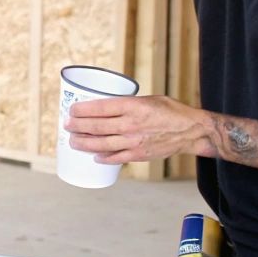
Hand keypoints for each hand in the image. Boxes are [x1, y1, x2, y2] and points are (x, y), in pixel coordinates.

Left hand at [65, 95, 213, 163]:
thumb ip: (127, 103)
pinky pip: (116, 158)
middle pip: (97, 126)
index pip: (100, 107)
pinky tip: (93, 156)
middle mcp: (131, 124)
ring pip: (102, 144)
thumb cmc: (170, 111)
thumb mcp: (148, 98)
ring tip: (73, 141)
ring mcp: (134, 141)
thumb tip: (105, 107)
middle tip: (67, 125)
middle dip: (78, 126)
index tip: (72, 110)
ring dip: (84, 143)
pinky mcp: (139, 154)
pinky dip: (103, 157)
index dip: (83, 110)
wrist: (190, 131)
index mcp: (133, 106)